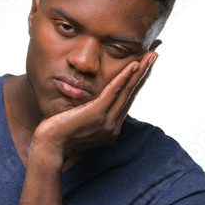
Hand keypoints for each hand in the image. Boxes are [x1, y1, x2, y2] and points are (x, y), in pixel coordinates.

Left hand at [32, 51, 157, 161]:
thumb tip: (85, 102)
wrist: (49, 148)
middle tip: (155, 56)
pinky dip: (125, 76)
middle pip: (131, 95)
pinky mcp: (97, 114)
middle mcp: (112, 126)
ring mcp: (106, 121)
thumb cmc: (57, 137)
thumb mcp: (76, 123)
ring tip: (151, 56)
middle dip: (144, 74)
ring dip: (140, 71)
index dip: (135, 84)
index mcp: (109, 129)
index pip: (125, 101)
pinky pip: (114, 91)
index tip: (143, 69)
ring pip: (127, 91)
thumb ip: (86, 113)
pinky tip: (134, 64)